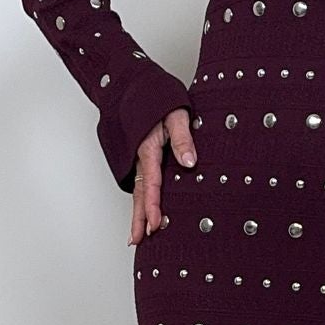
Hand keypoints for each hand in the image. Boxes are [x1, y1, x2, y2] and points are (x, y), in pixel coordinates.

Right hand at [128, 105, 196, 245]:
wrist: (134, 83)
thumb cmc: (157, 97)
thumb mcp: (176, 113)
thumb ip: (184, 138)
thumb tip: (190, 162)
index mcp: (149, 147)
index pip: (152, 183)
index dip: (153, 206)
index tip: (156, 224)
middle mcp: (140, 156)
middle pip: (140, 193)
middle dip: (139, 218)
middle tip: (139, 240)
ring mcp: (137, 158)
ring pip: (137, 191)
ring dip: (136, 214)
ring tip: (135, 238)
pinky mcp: (139, 157)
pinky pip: (139, 183)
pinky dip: (138, 201)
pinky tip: (140, 215)